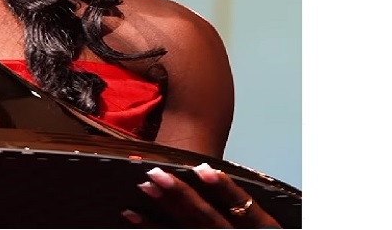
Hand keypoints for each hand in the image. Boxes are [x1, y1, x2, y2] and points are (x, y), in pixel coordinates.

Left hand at [120, 163, 281, 227]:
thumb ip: (242, 203)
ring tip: (143, 185)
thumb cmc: (245, 225)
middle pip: (207, 218)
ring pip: (187, 229)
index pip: (243, 207)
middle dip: (182, 196)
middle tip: (157, 172)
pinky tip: (131, 214)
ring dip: (164, 208)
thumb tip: (206, 170)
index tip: (203, 168)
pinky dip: (149, 226)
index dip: (225, 189)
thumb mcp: (259, 221)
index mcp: (260, 229)